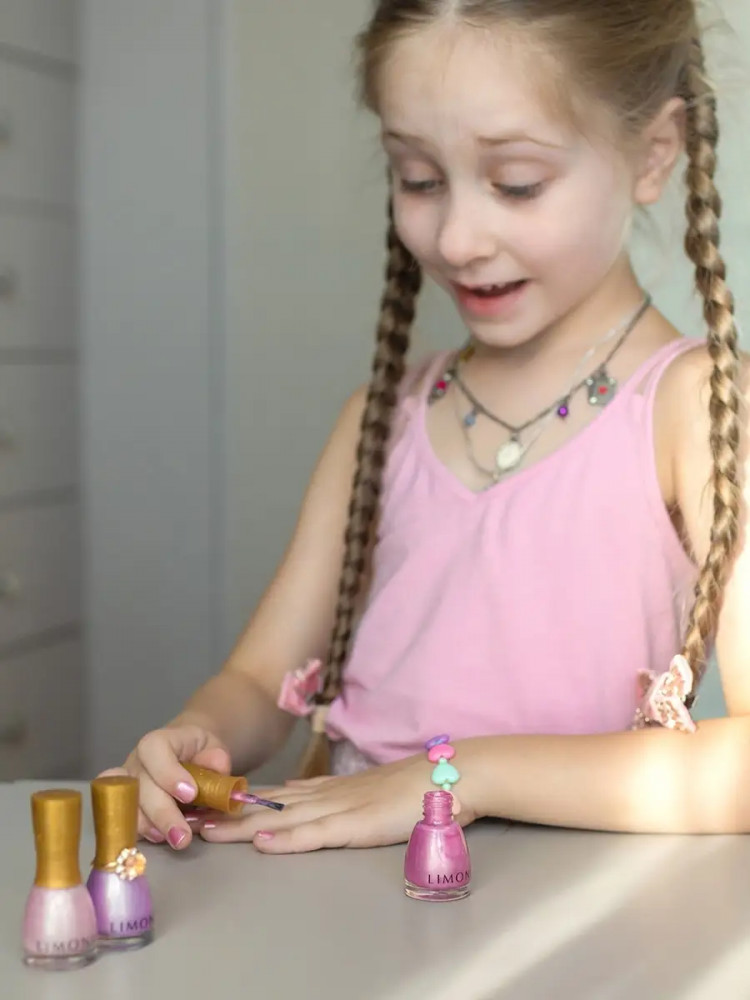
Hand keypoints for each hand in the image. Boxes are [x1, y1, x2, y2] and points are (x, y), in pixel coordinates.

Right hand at [98, 723, 230, 850]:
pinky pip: (124, 820)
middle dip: (162, 813)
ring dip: (149, 827)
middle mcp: (137, 762)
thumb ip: (216, 758)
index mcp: (159, 741)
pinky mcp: (125, 806)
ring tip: (173, 841)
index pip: (154, 749)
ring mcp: (126, 785)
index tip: (190, 794)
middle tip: (183, 836)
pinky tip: (160, 840)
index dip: (168, 772)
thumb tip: (216, 769)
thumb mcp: (214, 747)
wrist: (187, 755)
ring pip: (127, 806)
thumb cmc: (199, 752)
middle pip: (140, 785)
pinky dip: (141, 833)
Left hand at [196, 752, 478, 853]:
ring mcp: (341, 808)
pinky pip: (316, 834)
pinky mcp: (357, 824)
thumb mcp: (365, 789)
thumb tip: (295, 791)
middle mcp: (328, 796)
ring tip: (210, 832)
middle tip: (191, 820)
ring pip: (283, 819)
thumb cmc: (416, 788)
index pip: (277, 796)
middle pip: (269, 807)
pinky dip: (286, 840)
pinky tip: (262, 843)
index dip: (240, 802)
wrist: (451, 776)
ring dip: (243, 827)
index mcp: (330, 789)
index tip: (207, 806)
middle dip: (228, 815)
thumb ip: (331, 793)